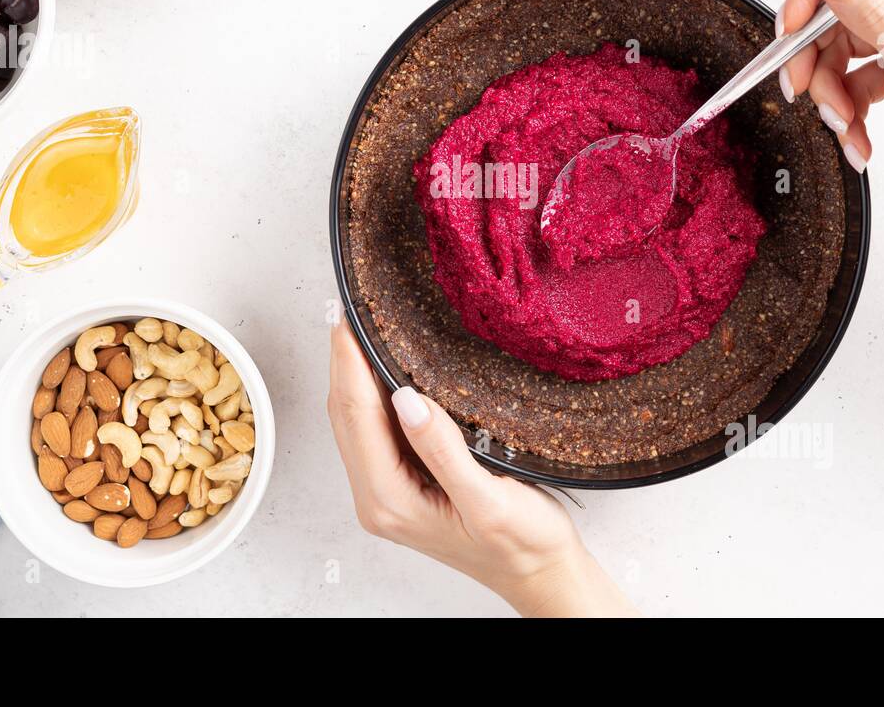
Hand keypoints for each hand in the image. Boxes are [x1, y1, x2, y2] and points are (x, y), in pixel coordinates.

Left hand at [327, 322, 637, 616]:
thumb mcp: (488, 500)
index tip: (346, 319)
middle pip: (346, 416)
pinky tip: (382, 368)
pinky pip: (374, 430)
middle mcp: (378, 498)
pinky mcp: (401, 484)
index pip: (356, 417)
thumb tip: (404, 399)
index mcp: (390, 501)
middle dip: (343, 361)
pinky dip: (372, 393)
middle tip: (346, 309)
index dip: (348, 363)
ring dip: (353, 375)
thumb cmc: (522, 545)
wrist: (540, 574)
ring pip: (356, 421)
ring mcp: (387, 492)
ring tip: (358, 327)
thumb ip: (442, 451)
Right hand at [777, 0, 883, 238]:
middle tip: (800, 87)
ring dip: (832, 92)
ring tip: (843, 125)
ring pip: (843, 50)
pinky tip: (857, 138)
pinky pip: (856, 81)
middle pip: (842, 10)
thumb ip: (872, 15)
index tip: (790, 30)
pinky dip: (849, 111)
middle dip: (817, 56)